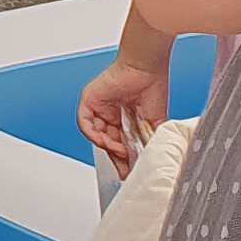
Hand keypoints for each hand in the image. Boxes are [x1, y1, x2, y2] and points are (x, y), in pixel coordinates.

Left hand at [79, 53, 170, 175]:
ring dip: (108, 146)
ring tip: (121, 151)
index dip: (124, 159)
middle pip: (107, 142)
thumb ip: (151, 141)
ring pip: (97, 135)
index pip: (119, 144)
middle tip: (126, 167)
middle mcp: (109, 114)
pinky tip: (107, 140)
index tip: (130, 171)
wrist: (146, 68)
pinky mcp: (88, 101)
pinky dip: (94, 134)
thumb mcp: (155, 123)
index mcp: (123, 119)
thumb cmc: (152, 87)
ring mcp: (98, 108)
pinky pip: (84, 123)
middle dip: (117, 156)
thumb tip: (152, 161)